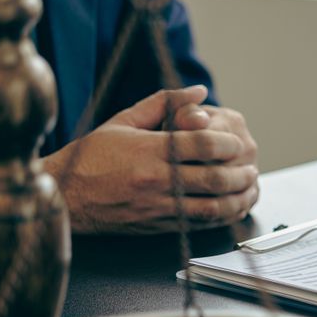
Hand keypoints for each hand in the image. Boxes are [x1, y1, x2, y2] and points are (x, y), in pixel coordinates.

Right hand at [43, 86, 258, 233]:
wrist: (66, 196)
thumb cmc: (93, 155)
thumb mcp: (124, 120)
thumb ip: (164, 103)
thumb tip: (200, 91)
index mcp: (149, 150)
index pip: (202, 145)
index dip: (227, 143)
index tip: (237, 143)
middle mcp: (155, 180)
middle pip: (213, 178)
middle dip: (240, 174)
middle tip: (251, 168)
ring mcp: (158, 206)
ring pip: (211, 207)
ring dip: (238, 198)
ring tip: (249, 189)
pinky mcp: (158, 225)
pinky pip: (199, 224)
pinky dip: (222, 217)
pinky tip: (232, 208)